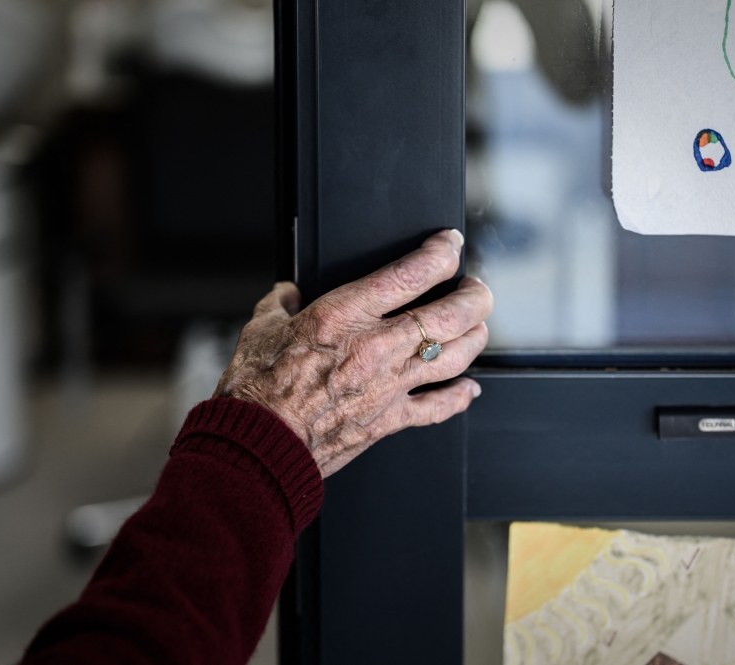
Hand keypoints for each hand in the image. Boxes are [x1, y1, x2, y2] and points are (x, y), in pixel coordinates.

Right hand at [214, 229, 491, 476]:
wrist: (258, 446)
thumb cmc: (257, 392)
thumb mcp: (261, 329)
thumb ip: (281, 304)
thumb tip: (288, 294)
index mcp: (344, 316)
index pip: (411, 274)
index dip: (442, 253)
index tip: (450, 245)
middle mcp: (376, 348)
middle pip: (452, 315)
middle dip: (475, 297)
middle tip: (477, 289)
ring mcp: (389, 386)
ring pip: (456, 356)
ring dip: (475, 337)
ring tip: (477, 327)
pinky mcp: (390, 420)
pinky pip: (440, 407)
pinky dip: (460, 397)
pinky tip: (469, 389)